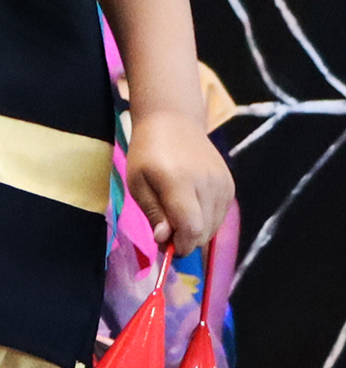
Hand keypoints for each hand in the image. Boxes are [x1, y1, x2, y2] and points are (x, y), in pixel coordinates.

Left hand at [128, 109, 233, 252]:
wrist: (173, 121)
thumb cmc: (148, 153)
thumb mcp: (137, 182)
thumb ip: (154, 213)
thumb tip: (165, 241)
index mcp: (179, 181)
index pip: (191, 228)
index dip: (180, 246)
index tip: (165, 246)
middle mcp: (207, 183)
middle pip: (203, 233)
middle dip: (184, 240)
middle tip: (165, 228)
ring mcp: (223, 184)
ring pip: (213, 228)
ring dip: (194, 230)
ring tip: (174, 210)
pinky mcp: (230, 186)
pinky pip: (219, 217)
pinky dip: (204, 219)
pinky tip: (189, 202)